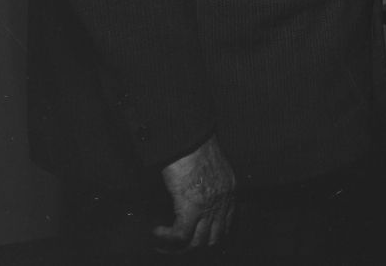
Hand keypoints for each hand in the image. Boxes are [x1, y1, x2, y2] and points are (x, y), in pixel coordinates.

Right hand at [153, 135, 234, 250]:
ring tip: (163, 244)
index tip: (193, 238)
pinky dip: (166, 239)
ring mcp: (209, 205)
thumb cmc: (195, 146)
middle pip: (213, 238)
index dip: (210, 236)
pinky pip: (180, 236)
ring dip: (178, 248)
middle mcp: (223, 200)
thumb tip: (197, 199)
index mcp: (229, 190)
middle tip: (176, 246)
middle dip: (193, 246)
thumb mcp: (211, 167)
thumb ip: (210, 185)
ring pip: (196, 242)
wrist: (189, 136)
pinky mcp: (191, 206)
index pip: (226, 224)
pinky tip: (156, 232)